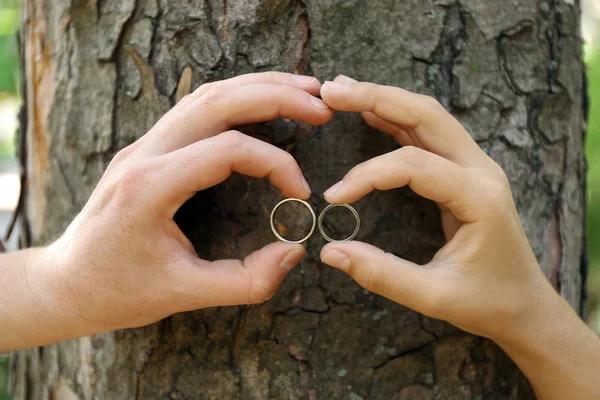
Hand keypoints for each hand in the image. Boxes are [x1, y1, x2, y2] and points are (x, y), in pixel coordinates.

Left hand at [36, 73, 332, 337]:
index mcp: (151, 187)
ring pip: (206, 95)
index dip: (276, 164)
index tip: (300, 194)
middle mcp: (145, 153)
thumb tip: (294, 251)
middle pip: (217, 100)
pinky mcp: (148, 148)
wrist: (66, 283)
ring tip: (302, 91)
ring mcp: (143, 145)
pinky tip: (262, 103)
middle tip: (321, 105)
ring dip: (257, 87)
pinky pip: (196, 108)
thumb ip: (246, 282)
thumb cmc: (118, 291)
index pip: (228, 150)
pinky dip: (236, 99)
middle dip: (276, 96)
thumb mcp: (184, 295)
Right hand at [318, 76, 599, 399]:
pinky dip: (398, 117)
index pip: (413, 166)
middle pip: (426, 115)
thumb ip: (382, 274)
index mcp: (478, 197)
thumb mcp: (433, 297)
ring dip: (386, 100)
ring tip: (342, 92)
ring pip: (429, 116)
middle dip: (376, 98)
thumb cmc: (485, 302)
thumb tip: (330, 253)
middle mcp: (481, 170)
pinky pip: (431, 133)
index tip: (333, 198)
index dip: (368, 175)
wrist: (525, 304)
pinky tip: (372, 111)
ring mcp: (477, 165)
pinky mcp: (467, 170)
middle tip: (332, 92)